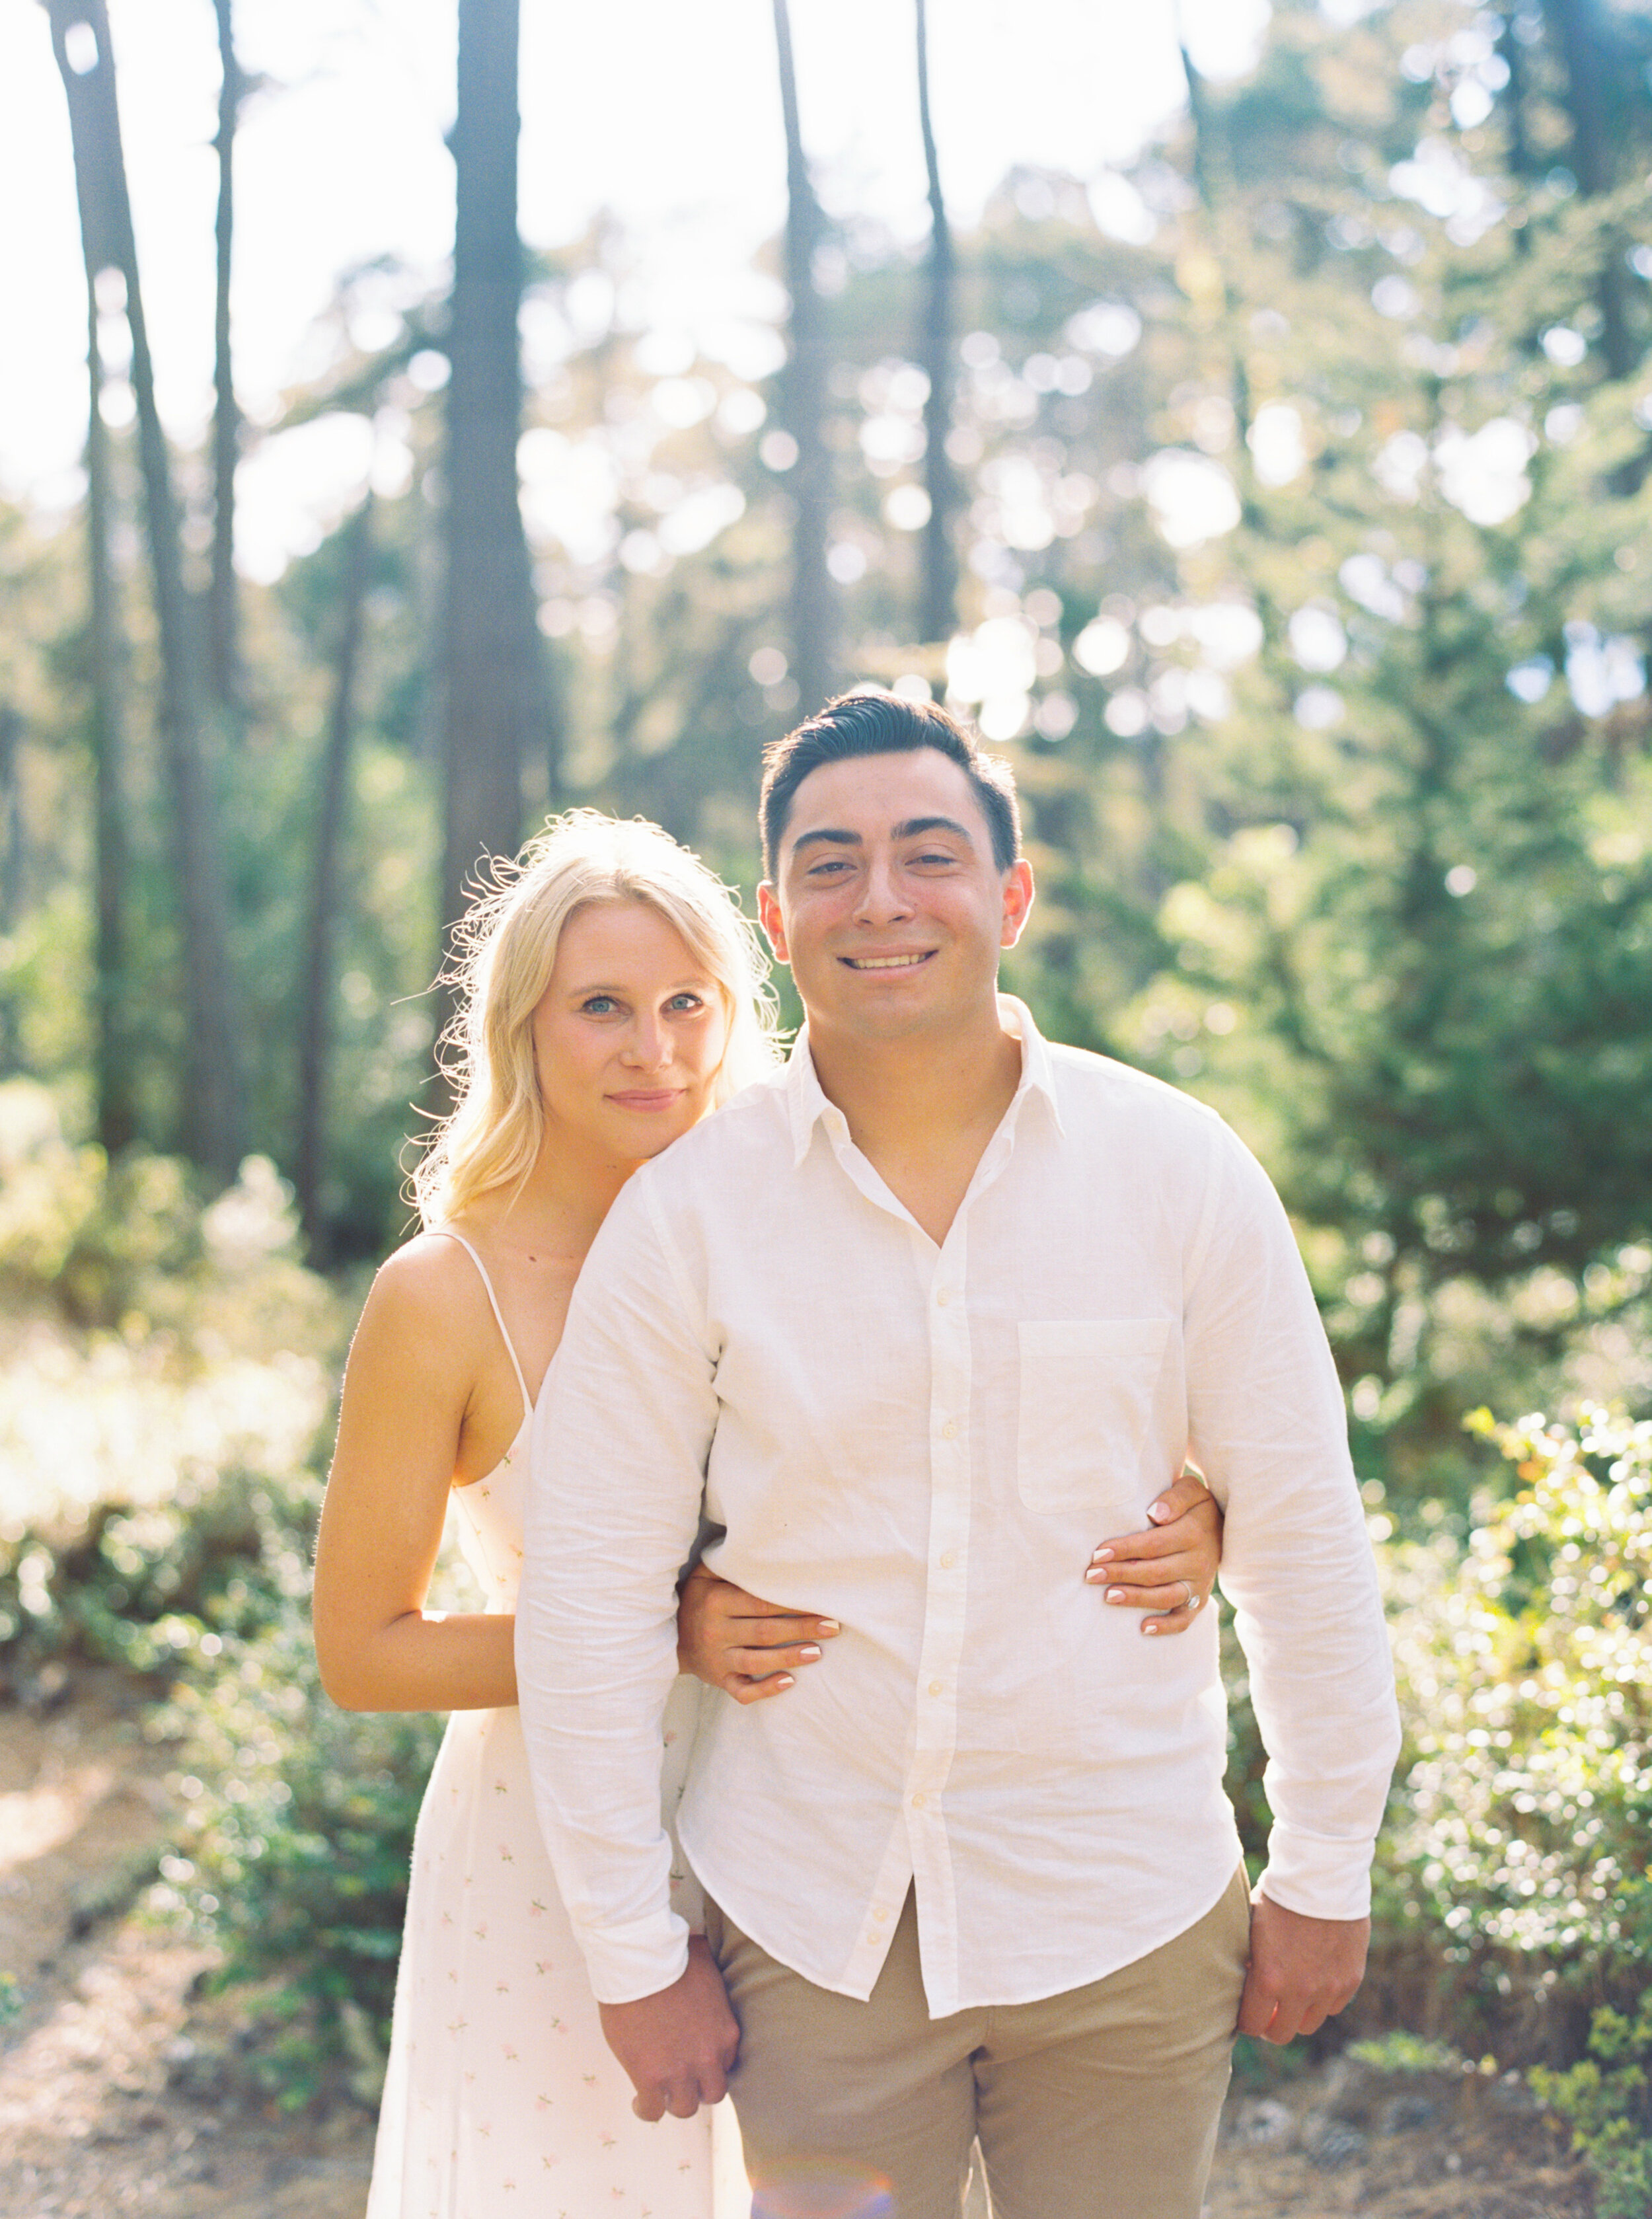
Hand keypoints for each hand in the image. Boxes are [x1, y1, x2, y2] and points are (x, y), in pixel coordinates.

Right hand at [598, 1936, 740, 2119]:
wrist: (642, 1962)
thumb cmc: (672, 1956)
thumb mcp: (707, 1967)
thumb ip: (711, 1979)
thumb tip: (707, 1959)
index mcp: (725, 2032)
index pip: (726, 2063)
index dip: (710, 2063)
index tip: (696, 2059)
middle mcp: (709, 2056)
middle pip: (712, 2093)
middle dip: (697, 2088)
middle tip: (681, 2080)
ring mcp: (680, 2071)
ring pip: (684, 2107)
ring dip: (673, 2100)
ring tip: (659, 2093)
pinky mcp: (651, 2078)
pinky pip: (652, 2110)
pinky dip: (645, 2109)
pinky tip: (639, 2101)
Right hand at [676, 1563, 839, 1702]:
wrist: (667, 1638)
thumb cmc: (696, 1600)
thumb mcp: (703, 1576)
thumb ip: (728, 1564)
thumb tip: (759, 1546)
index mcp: (716, 1602)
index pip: (760, 1602)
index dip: (791, 1603)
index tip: (819, 1600)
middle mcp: (716, 1631)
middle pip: (764, 1631)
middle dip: (801, 1629)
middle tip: (833, 1626)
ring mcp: (717, 1659)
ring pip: (757, 1661)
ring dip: (789, 1657)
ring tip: (817, 1652)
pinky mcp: (719, 1680)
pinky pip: (742, 1691)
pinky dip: (765, 1689)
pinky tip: (789, 1682)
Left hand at [1085, 1468, 1222, 1632]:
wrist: (1223, 1528)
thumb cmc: (1194, 1506)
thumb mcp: (1191, 1491)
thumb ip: (1175, 1497)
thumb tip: (1156, 1514)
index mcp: (1194, 1533)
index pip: (1154, 1545)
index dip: (1125, 1550)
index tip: (1098, 1553)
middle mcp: (1199, 1562)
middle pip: (1155, 1572)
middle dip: (1120, 1574)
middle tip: (1091, 1575)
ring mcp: (1200, 1584)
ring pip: (1166, 1597)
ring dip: (1135, 1598)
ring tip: (1108, 1596)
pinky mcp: (1200, 1600)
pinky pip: (1185, 1618)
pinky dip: (1166, 1627)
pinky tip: (1143, 1628)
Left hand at [1237, 1893, 1369, 2044]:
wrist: (1322, 1876)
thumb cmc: (1279, 1896)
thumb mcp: (1251, 1926)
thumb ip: (1249, 1960)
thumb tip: (1243, 1980)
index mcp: (1269, 1978)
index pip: (1252, 2024)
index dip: (1246, 2021)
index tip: (1246, 2015)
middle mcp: (1300, 1991)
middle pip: (1282, 2033)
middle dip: (1271, 2025)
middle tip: (1268, 2011)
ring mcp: (1328, 1988)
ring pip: (1310, 2024)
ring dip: (1299, 2014)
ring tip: (1292, 1995)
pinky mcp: (1350, 1980)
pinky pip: (1333, 2006)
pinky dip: (1323, 1999)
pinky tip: (1315, 1980)